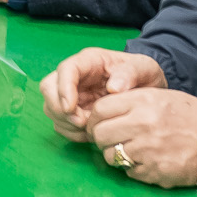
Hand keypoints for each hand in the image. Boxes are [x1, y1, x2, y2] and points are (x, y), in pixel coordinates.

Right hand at [39, 47, 166, 140]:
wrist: (147, 88)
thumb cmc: (143, 74)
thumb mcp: (144, 68)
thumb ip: (130, 74)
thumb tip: (113, 88)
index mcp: (89, 61)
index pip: (66, 69)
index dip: (63, 88)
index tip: (71, 107)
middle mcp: (75, 76)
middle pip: (49, 88)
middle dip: (60, 108)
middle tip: (82, 122)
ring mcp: (72, 94)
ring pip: (51, 108)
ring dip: (66, 122)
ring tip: (91, 129)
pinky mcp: (74, 111)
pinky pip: (61, 123)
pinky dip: (71, 132)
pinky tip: (90, 134)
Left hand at [88, 87, 196, 187]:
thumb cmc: (190, 116)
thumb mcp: (162, 97)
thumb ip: (132, 101)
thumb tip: (101, 112)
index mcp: (143, 102)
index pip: (100, 109)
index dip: (94, 118)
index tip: (98, 123)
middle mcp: (142, 124)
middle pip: (100, 134)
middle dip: (100, 138)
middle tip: (109, 139)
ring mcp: (147, 150)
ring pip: (110, 156)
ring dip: (114, 155)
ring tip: (129, 151)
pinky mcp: (153, 171)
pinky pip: (128, 172)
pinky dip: (132, 168)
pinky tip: (146, 161)